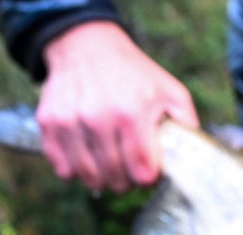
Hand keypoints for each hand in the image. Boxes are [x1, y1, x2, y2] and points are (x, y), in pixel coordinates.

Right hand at [37, 21, 198, 191]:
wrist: (86, 46)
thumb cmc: (133, 74)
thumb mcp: (171, 91)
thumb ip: (186, 125)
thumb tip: (193, 158)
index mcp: (131, 114)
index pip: (141, 173)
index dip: (147, 179)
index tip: (148, 173)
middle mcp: (98, 119)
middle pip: (115, 179)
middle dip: (127, 181)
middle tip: (130, 170)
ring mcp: (70, 121)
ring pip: (88, 177)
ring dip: (102, 179)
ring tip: (110, 166)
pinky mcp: (49, 124)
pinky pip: (63, 169)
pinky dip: (76, 171)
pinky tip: (87, 157)